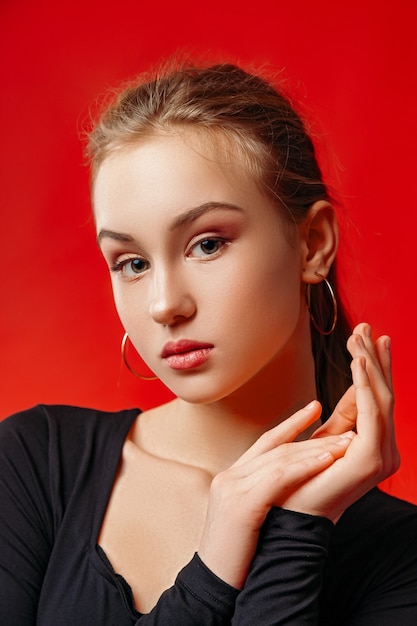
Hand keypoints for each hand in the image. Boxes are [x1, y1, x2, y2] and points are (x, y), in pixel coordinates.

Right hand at [198, 403, 353, 587]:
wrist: (215, 583)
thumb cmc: (237, 554)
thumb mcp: (249, 517)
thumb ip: (263, 494)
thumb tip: (297, 485)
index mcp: (231, 477)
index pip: (265, 442)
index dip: (291, 423)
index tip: (314, 408)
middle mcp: (229, 476)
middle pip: (277, 447)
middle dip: (313, 436)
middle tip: (343, 430)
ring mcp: (232, 488)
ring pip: (280, 459)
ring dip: (315, 450)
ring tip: (343, 444)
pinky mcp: (241, 503)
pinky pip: (278, 478)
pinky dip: (304, 467)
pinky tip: (326, 461)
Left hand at [281, 322, 398, 519]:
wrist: (290, 513)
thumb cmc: (303, 474)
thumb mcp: (328, 436)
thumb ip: (347, 412)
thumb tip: (357, 382)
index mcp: (376, 445)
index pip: (379, 398)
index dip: (375, 366)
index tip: (369, 335)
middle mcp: (386, 450)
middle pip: (384, 394)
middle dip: (375, 358)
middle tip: (368, 326)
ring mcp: (382, 456)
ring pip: (381, 399)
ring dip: (369, 364)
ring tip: (359, 336)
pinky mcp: (371, 459)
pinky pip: (371, 413)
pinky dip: (365, 385)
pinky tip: (357, 361)